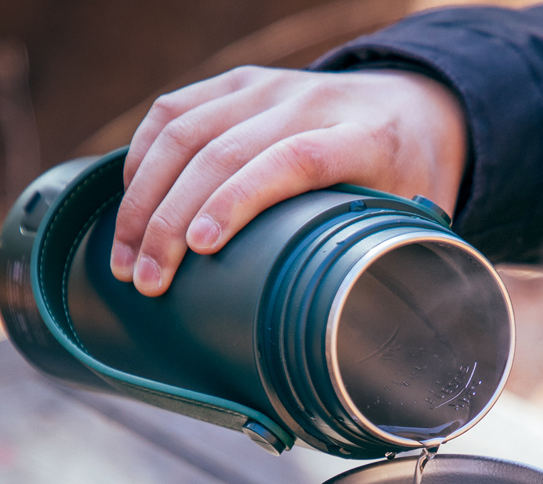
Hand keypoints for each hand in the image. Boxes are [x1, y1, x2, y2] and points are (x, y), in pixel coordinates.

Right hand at [110, 66, 468, 295]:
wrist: (413, 105)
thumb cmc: (410, 179)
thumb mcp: (417, 221)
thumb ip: (388, 264)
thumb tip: (359, 341)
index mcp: (362, 137)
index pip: (291, 160)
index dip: (239, 202)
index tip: (202, 250)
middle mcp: (309, 101)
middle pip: (222, 150)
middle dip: (171, 220)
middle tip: (147, 281)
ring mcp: (269, 86)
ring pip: (184, 131)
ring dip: (144, 199)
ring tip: (125, 259)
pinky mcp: (238, 82)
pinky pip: (174, 111)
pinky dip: (142, 159)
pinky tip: (130, 205)